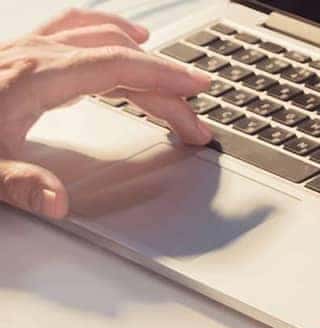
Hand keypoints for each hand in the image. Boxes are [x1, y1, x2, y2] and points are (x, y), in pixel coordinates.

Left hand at [0, 8, 211, 218]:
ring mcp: (29, 51)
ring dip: (144, 57)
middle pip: (121, 58)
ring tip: (173, 76)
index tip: (198, 90)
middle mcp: (37, 56)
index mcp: (37, 77)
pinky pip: (78, 31)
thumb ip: (19, 185)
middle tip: (194, 119)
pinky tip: (119, 39)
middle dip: (166, 86)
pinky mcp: (23, 56)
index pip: (119, 67)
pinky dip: (110, 34)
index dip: (165, 78)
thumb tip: (57, 202)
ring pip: (103, 40)